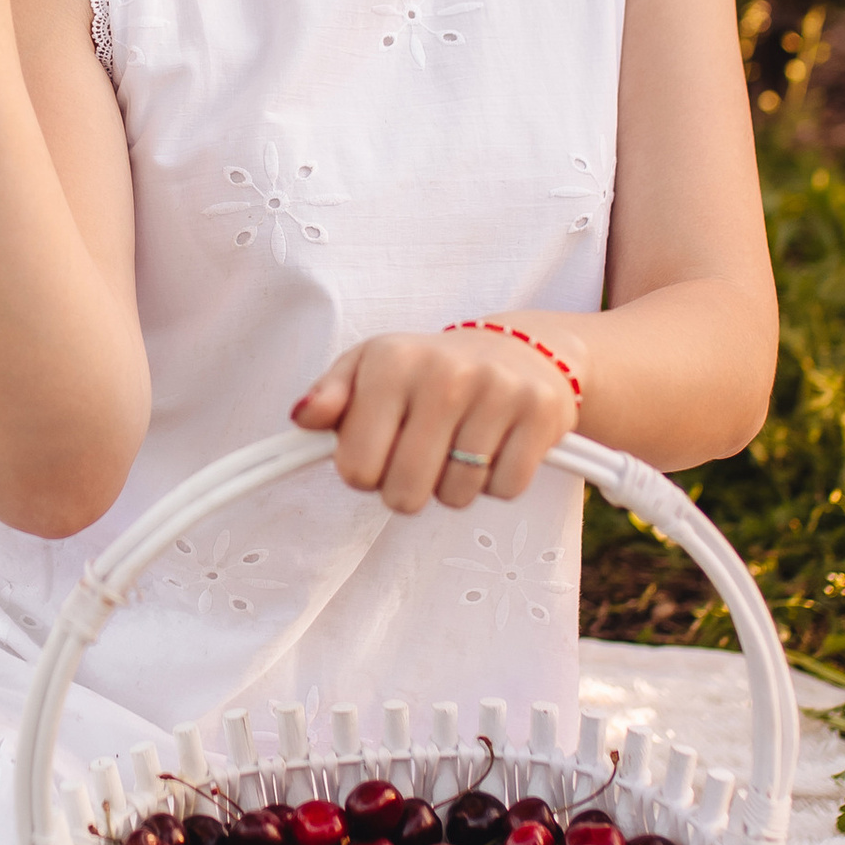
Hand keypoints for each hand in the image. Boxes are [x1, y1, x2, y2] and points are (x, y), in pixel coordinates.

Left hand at [290, 325, 578, 513]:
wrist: (516, 348)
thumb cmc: (427, 370)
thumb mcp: (368, 369)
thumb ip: (328, 395)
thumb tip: (303, 418)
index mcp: (390, 362)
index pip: (356, 469)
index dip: (363, 474)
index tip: (378, 452)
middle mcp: (444, 373)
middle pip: (404, 492)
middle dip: (405, 489)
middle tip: (418, 458)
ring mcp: (497, 390)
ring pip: (456, 495)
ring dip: (453, 486)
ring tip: (459, 446)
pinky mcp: (541, 411)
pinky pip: (504, 489)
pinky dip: (496, 482)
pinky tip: (494, 447)